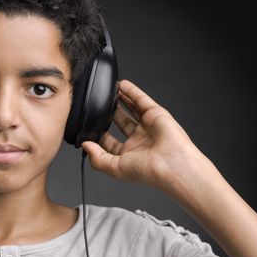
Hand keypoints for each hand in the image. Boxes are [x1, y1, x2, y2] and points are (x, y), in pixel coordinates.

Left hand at [82, 79, 203, 191]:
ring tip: (109, 92)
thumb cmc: (147, 171)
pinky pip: (141, 100)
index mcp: (128, 154)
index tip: (86, 127)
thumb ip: (97, 158)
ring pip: (131, 109)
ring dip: (120, 100)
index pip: (109, 142)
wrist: (172, 165)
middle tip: (97, 106)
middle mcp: (138, 140)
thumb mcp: (114, 168)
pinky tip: (121, 85)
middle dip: (109, 114)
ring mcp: (148, 126)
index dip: (97, 134)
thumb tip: (84, 145)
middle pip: (120, 123)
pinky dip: (131, 91)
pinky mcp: (156, 114)